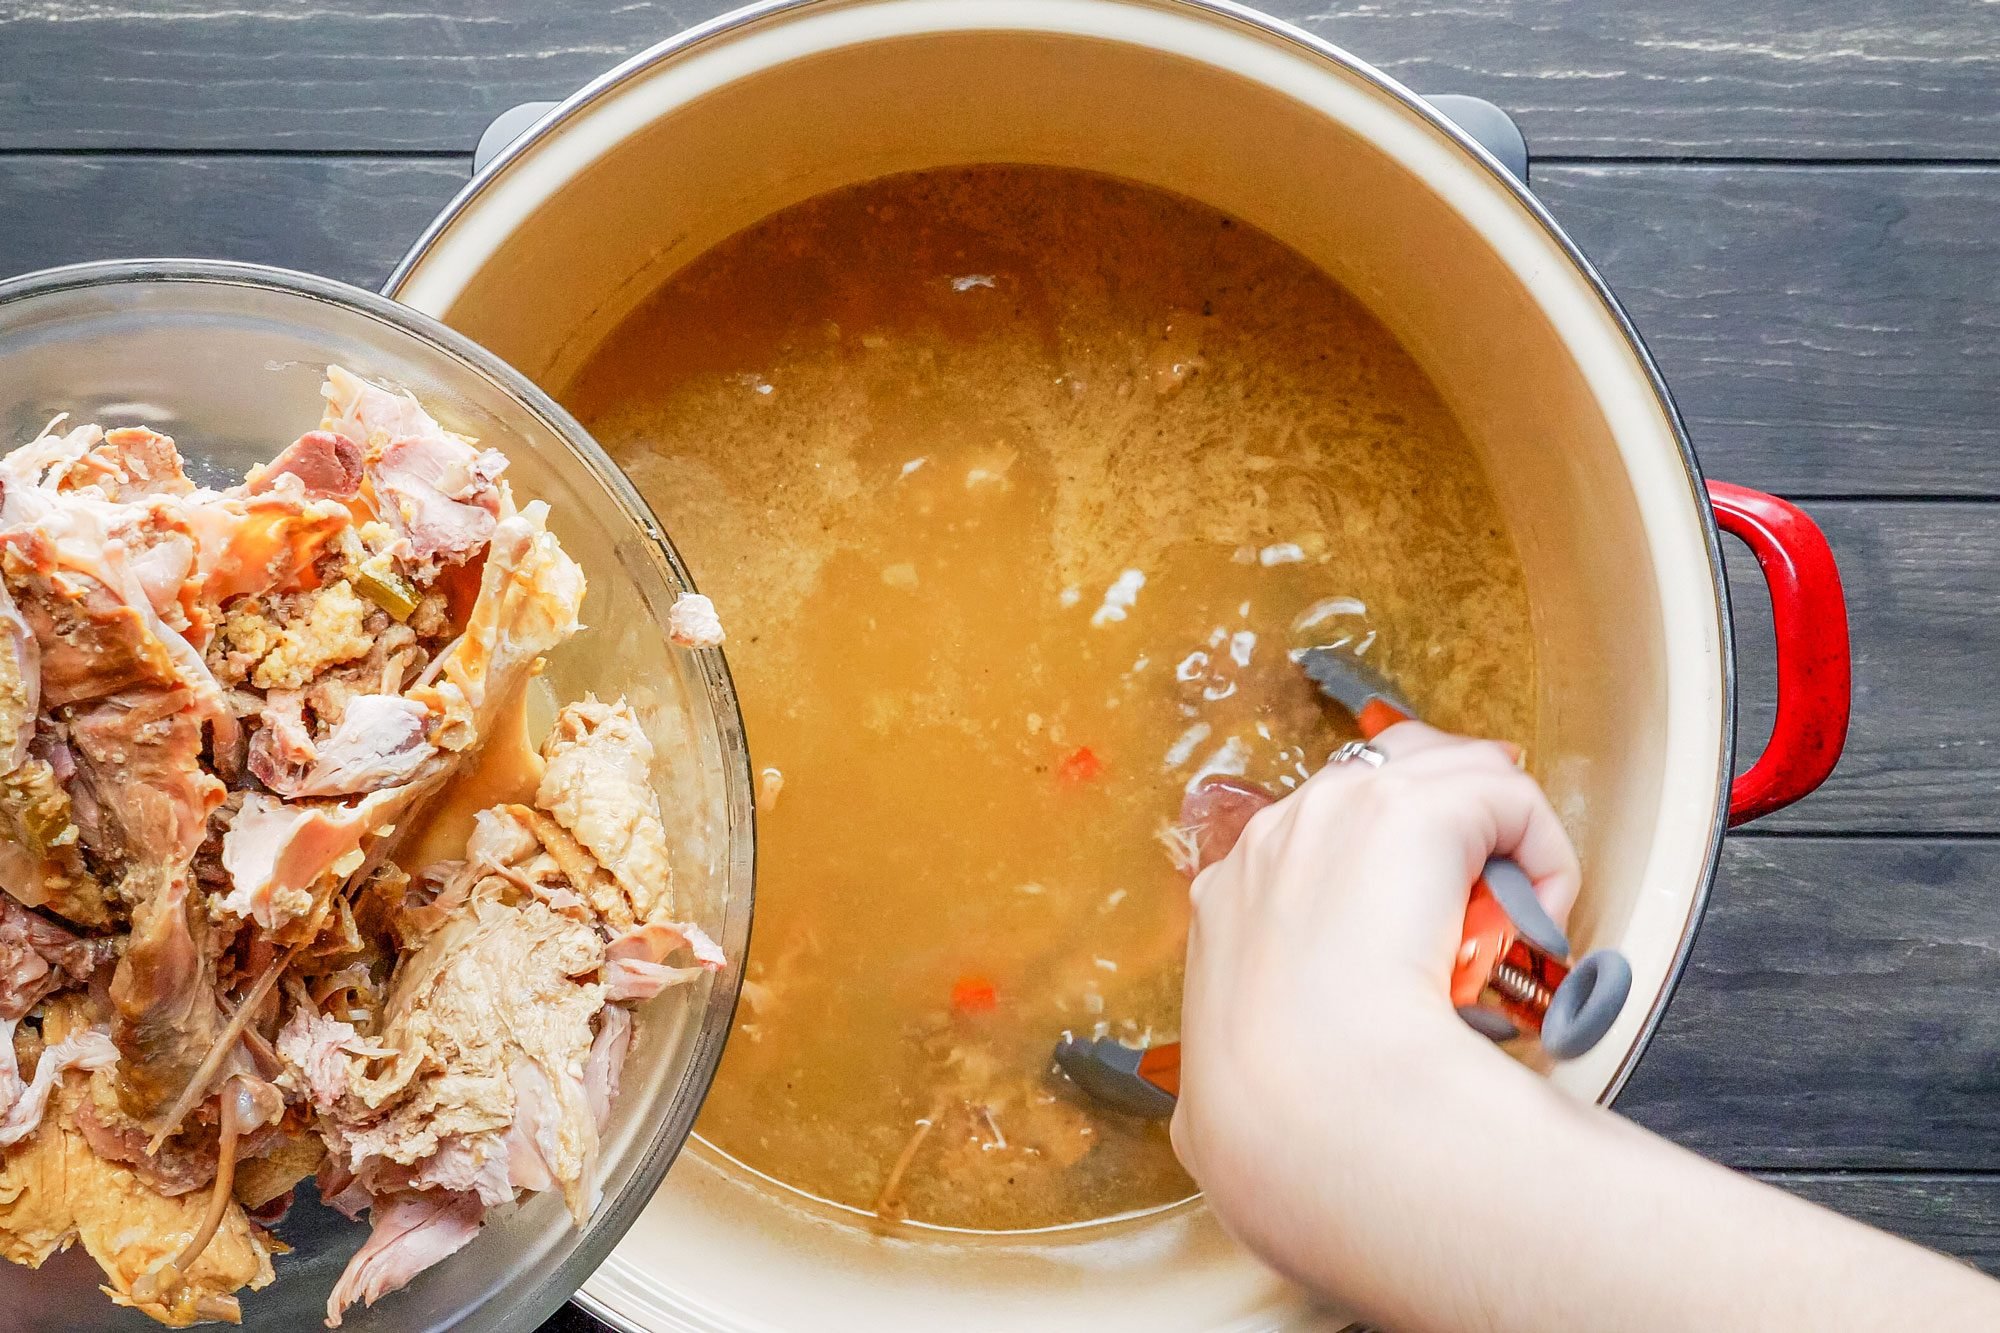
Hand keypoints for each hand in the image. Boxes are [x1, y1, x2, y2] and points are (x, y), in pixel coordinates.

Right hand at [1170, 721, 1581, 1294]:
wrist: (1310, 1104)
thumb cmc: (1274, 1113)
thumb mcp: (1219, 1087)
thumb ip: (1222, 1078)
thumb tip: (1206, 1130)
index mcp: (1230, 894)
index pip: (1320, 831)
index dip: (1386, 864)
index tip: (1422, 917)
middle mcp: (1282, 831)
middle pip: (1389, 770)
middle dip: (1450, 822)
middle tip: (1486, 901)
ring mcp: (1344, 808)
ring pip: (1456, 770)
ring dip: (1498, 838)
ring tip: (1517, 925)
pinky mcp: (1415, 809)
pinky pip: (1511, 798)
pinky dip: (1542, 857)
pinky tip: (1539, 925)